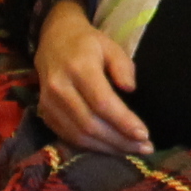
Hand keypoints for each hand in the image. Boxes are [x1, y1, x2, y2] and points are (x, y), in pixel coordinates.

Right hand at [35, 0, 151, 153]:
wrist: (52, 40)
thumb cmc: (87, 44)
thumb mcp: (110, 45)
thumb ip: (123, 66)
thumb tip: (130, 90)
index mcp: (79, 68)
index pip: (102, 103)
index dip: (123, 122)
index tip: (144, 134)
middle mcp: (60, 88)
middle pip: (91, 124)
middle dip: (120, 140)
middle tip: (145, 147)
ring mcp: (48, 103)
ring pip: (79, 136)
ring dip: (108, 148)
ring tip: (132, 150)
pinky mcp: (45, 113)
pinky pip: (68, 137)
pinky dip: (91, 146)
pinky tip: (111, 147)